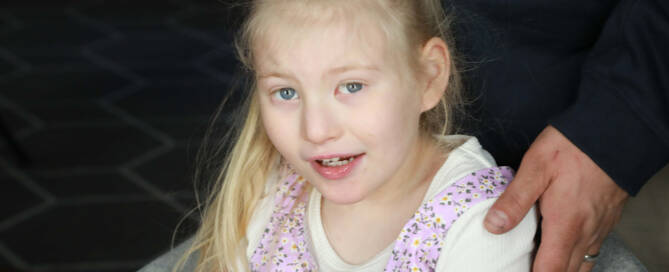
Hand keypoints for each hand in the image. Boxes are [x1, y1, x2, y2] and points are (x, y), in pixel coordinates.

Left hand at [483, 126, 628, 271]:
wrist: (616, 131)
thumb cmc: (575, 146)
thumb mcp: (536, 167)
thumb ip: (515, 199)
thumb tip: (493, 226)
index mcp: (566, 225)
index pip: (550, 271)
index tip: (514, 270)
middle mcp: (586, 232)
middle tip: (521, 264)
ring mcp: (599, 227)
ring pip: (582, 263)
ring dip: (562, 266)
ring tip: (538, 259)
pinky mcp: (606, 219)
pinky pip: (591, 248)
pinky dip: (575, 255)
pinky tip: (559, 243)